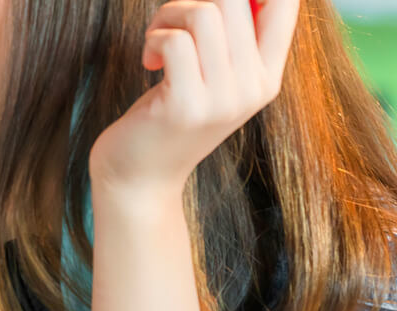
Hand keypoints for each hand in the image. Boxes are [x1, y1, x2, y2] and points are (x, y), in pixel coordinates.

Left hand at [89, 0, 299, 196]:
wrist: (139, 179)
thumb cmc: (167, 118)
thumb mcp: (210, 79)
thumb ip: (229, 39)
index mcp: (266, 77)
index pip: (285, 3)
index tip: (209, 4)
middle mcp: (253, 88)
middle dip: (193, 0)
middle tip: (170, 25)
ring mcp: (222, 100)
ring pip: (205, 14)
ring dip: (169, 15)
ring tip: (156, 41)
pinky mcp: (185, 106)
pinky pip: (175, 41)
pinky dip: (154, 39)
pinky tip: (149, 62)